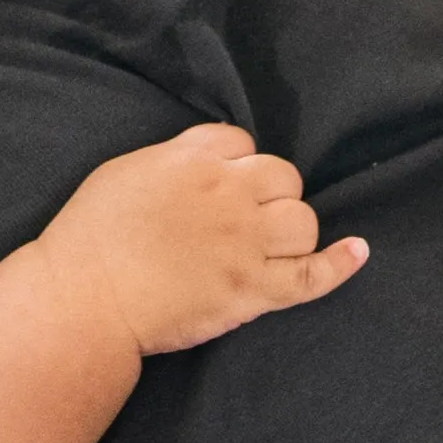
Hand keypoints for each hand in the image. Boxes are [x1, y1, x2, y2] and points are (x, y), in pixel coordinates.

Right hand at [40, 125, 370, 354]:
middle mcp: (228, 193)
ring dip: (291, 232)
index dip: (237, 166)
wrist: (85, 299)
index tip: (222, 188)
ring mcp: (245, 243)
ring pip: (302, 221)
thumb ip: (172, 160)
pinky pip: (312, 276)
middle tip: (244, 222)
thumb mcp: (125, 172)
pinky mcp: (253, 290)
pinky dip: (340, 264)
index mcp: (194, 160)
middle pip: (283, 178)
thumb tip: (199, 161)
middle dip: (271, 196)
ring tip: (269, 248)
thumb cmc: (90, 238)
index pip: (243, 143)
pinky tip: (358, 252)